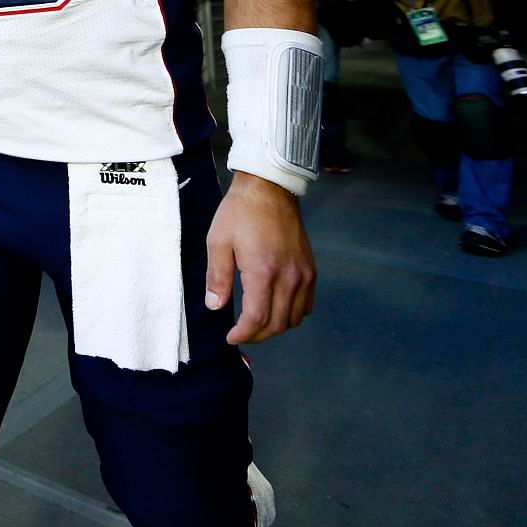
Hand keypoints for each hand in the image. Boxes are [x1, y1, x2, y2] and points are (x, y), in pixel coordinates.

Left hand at [205, 173, 314, 344]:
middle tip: (241, 334)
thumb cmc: (240, 213)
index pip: (257, 318)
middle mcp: (289, 277)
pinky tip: (277, 309)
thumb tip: (215, 307)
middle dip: (258, 335)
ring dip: (276, 327)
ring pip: (295, 318)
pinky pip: (307, 304)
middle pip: (278, 324)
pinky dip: (293, 314)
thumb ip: (217, 277)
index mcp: (263, 271)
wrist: (269, 189)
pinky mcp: (311, 269)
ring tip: (256, 324)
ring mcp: (304, 274)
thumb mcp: (218, 242)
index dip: (244, 334)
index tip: (231, 337)